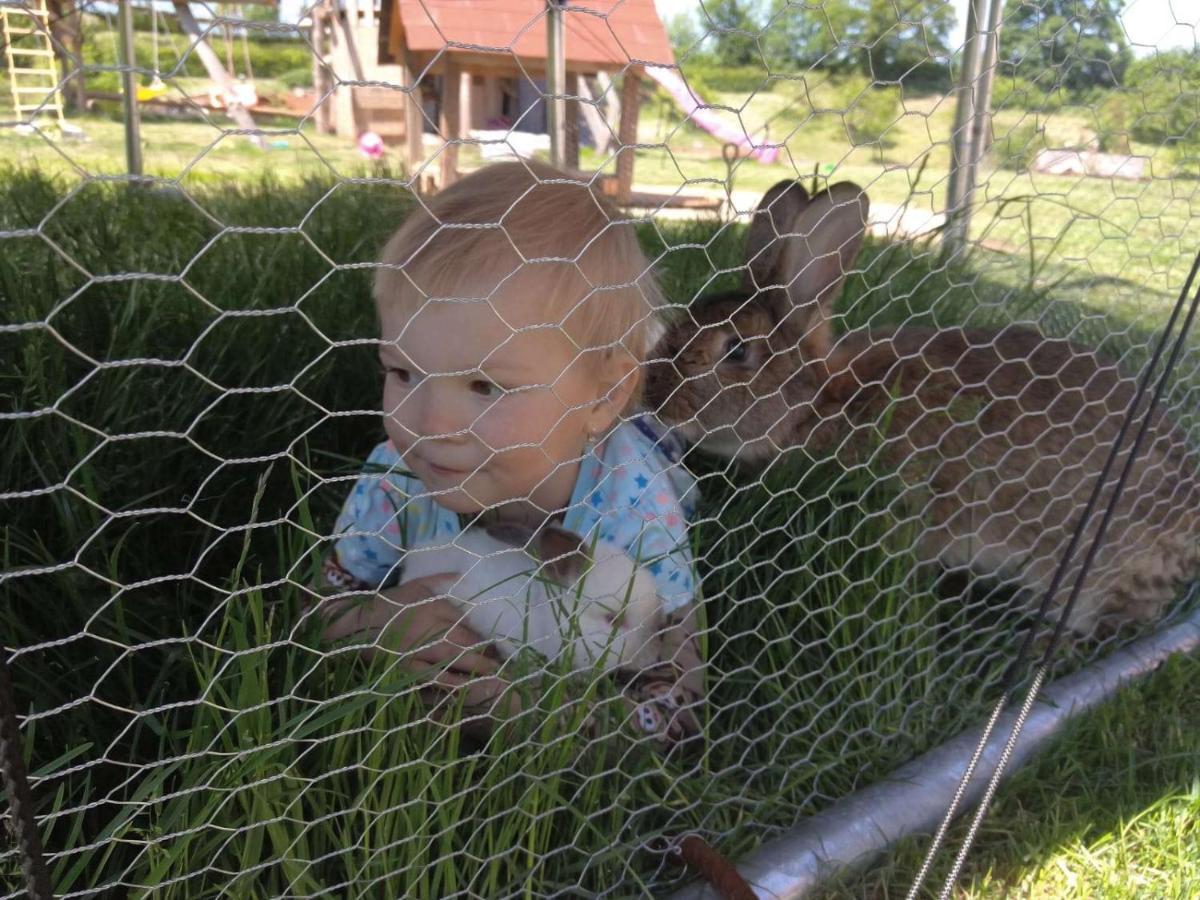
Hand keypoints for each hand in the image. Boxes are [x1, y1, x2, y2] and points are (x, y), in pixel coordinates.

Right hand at [310, 575, 519, 712]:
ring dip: (478, 670)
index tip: (503, 646)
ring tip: (498, 679)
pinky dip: (454, 684)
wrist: (348, 626)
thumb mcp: (411, 586)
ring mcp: (418, 649)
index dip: (487, 637)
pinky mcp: (406, 669)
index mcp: (433, 606)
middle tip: (507, 666)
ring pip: (456, 659)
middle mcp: (429, 626)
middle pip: (467, 642)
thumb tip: (463, 573)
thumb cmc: (383, 605)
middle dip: (488, 655)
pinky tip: (468, 689)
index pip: (468, 623)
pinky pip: (435, 678)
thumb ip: (438, 579)